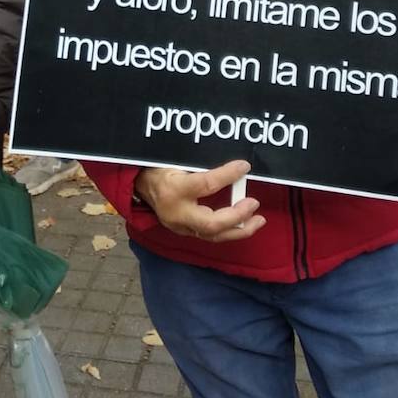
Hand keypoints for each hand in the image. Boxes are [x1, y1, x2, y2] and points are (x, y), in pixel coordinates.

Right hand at [133, 160, 264, 242]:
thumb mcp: (176, 160)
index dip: (227, 175)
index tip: (244, 166)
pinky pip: (210, 236)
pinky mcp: (184, 233)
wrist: (139, 185)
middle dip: (237, 216)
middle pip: (210, 224)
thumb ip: (201, 166)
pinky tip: (244, 224)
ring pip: (213, 236)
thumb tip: (231, 164)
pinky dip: (229, 231)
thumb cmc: (159, 168)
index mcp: (172, 189)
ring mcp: (179, 227)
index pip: (205, 184)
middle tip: (254, 203)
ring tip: (259, 220)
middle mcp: (176, 213)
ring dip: (239, 230)